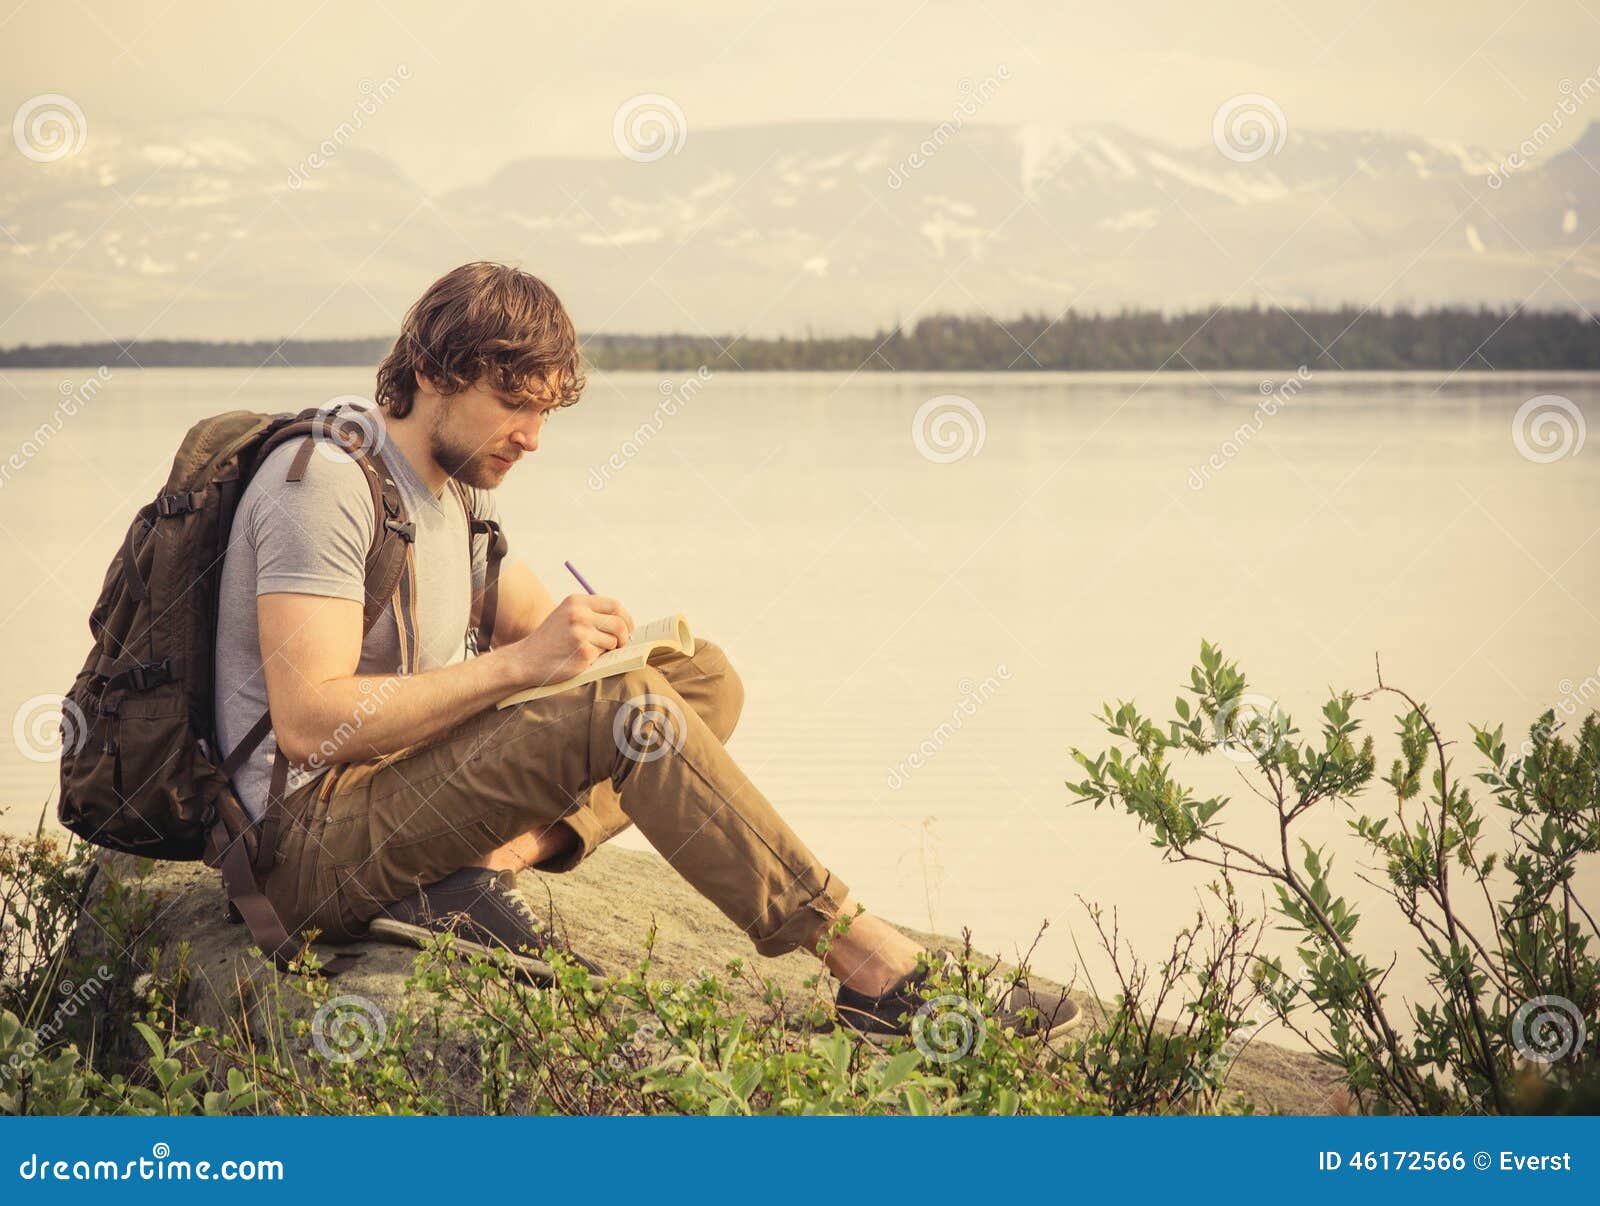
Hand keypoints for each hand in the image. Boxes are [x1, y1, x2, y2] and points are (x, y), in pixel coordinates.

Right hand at [506, 594, 634, 687]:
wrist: (526, 659)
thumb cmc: (551, 640)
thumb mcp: (566, 615)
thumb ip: (591, 613)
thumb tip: (624, 622)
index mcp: (577, 601)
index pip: (615, 605)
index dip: (626, 618)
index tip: (628, 629)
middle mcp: (579, 614)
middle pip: (619, 622)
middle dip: (625, 635)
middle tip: (621, 644)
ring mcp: (581, 632)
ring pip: (613, 640)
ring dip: (608, 649)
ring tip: (590, 651)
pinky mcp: (583, 651)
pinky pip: (604, 654)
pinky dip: (598, 658)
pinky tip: (581, 658)